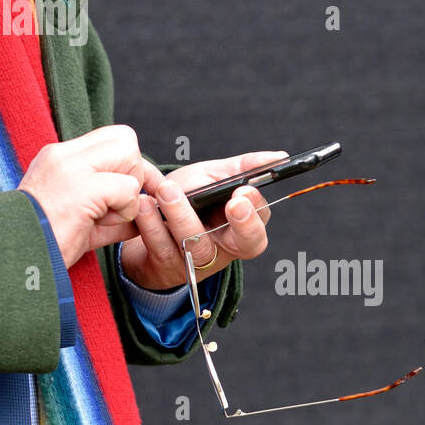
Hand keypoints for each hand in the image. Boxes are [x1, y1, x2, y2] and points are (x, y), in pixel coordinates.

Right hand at [17, 125, 162, 269]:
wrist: (10, 257)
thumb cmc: (42, 242)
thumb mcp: (76, 215)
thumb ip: (107, 204)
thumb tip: (145, 205)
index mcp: (58, 156)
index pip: (111, 138)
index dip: (127, 165)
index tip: (124, 194)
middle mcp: (64, 154)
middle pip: (126, 139)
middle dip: (133, 173)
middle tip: (118, 204)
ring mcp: (71, 168)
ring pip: (130, 157)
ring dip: (129, 193)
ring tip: (104, 216)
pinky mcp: (81, 189)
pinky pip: (128, 189)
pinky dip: (126, 210)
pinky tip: (101, 224)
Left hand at [118, 151, 289, 290]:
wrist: (149, 218)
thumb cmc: (190, 197)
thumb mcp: (214, 177)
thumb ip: (243, 168)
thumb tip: (279, 158)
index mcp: (242, 229)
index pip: (261, 226)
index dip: (255, 214)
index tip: (244, 192)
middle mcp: (224, 249)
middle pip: (245, 245)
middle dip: (241, 223)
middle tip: (231, 200)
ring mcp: (195, 261)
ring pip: (196, 245)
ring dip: (181, 215)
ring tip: (166, 189)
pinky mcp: (166, 266)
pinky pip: (162, 247)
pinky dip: (151, 224)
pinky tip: (145, 204)